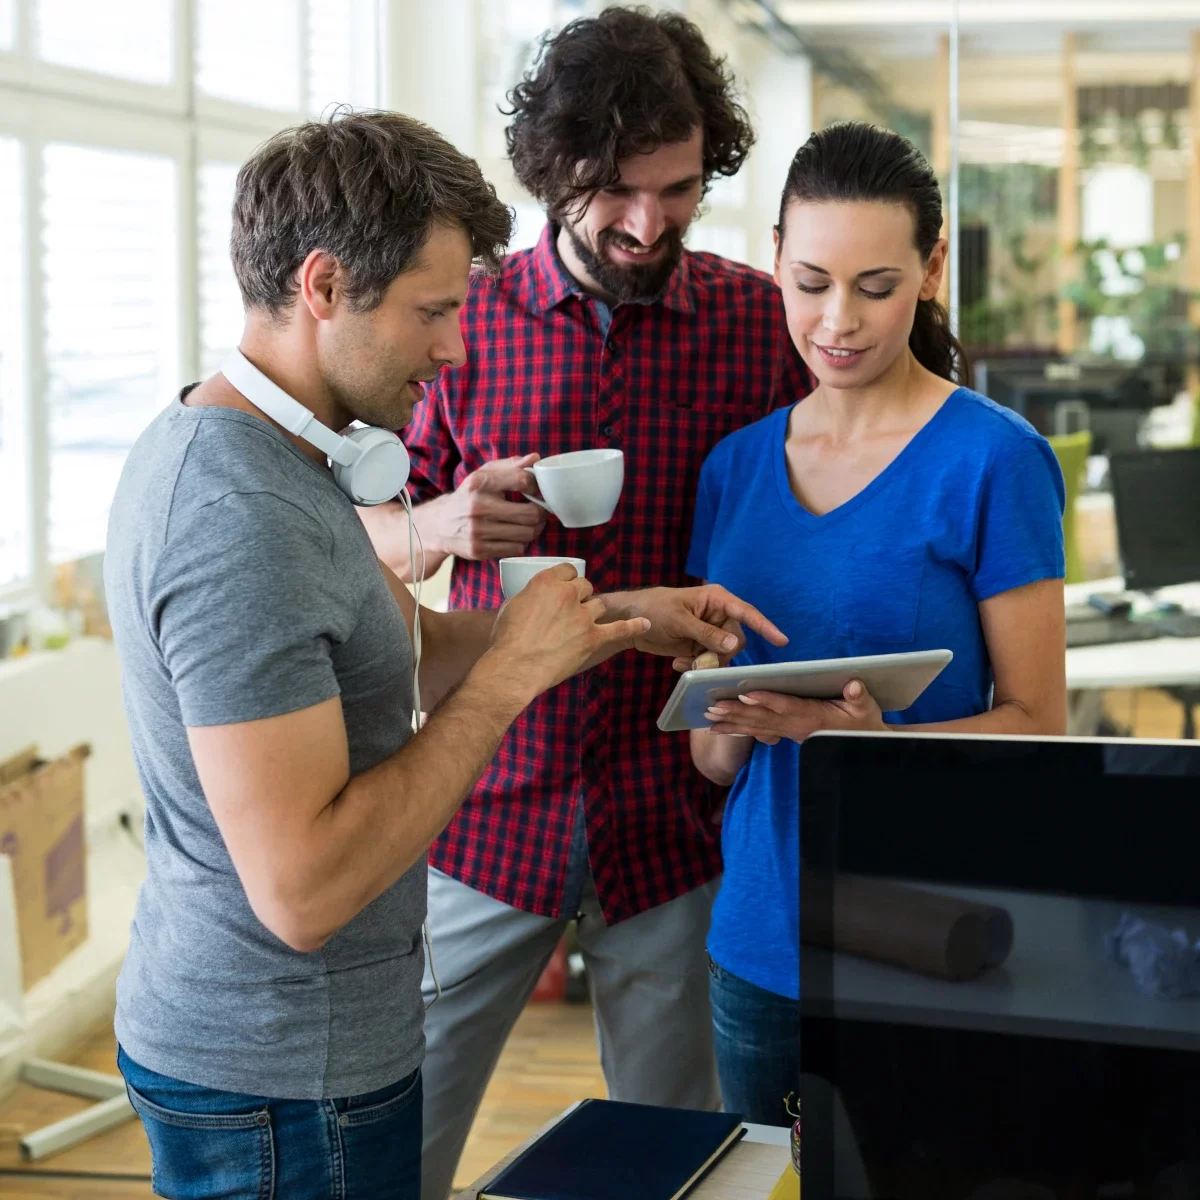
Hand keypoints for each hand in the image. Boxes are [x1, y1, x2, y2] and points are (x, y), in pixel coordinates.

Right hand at [421, 454, 545, 560]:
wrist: (438, 525)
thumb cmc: (467, 497)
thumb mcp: (483, 475)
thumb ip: (509, 465)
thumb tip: (534, 458)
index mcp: (479, 483)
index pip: (521, 480)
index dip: (536, 486)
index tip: (537, 490)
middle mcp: (477, 506)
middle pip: (530, 513)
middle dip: (542, 512)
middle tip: (541, 510)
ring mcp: (478, 531)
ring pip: (527, 533)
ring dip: (535, 528)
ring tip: (531, 523)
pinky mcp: (479, 550)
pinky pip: (516, 548)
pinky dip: (521, 542)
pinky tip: (515, 535)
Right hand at [488, 564, 649, 696]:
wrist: (516, 666)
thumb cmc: (506, 640)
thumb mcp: (511, 606)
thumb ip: (529, 598)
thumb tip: (534, 600)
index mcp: (546, 582)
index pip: (568, 570)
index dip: (567, 579)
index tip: (565, 588)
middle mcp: (568, 594)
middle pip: (585, 586)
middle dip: (580, 596)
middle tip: (570, 611)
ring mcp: (583, 616)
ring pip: (598, 605)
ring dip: (593, 612)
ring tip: (584, 624)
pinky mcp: (593, 637)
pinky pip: (620, 629)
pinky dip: (634, 626)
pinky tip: (645, 623)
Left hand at [614, 585, 788, 666]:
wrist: (631, 621)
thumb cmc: (654, 609)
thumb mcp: (679, 621)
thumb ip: (706, 633)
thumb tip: (734, 644)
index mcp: (717, 599)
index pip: (747, 613)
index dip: (765, 627)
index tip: (782, 641)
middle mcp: (718, 615)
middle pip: (736, 641)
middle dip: (721, 654)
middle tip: (700, 661)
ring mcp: (710, 632)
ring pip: (724, 654)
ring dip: (706, 663)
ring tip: (683, 663)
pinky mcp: (700, 646)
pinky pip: (709, 661)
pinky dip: (697, 666)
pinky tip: (678, 664)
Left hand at [703, 680, 886, 744]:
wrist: (865, 745)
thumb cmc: (864, 722)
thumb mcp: (867, 708)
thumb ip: (859, 697)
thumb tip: (853, 686)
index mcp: (814, 718)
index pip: (787, 707)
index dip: (767, 701)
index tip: (746, 695)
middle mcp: (797, 727)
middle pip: (763, 719)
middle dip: (737, 713)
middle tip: (712, 708)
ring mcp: (790, 733)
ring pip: (756, 727)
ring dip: (731, 722)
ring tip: (708, 718)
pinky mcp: (786, 735)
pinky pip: (758, 733)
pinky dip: (738, 729)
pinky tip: (718, 728)